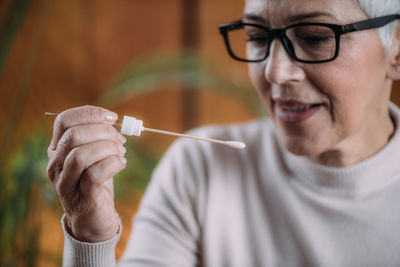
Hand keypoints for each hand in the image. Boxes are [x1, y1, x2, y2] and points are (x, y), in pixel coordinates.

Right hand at [47, 105, 126, 241]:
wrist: (94, 218)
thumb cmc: (94, 182)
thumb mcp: (94, 155)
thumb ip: (98, 137)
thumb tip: (111, 119)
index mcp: (57, 149)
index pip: (64, 120)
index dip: (90, 113)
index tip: (112, 118)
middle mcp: (55, 164)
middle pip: (74, 135)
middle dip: (104, 132)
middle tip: (120, 140)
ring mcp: (65, 183)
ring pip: (81, 155)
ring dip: (108, 148)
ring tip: (121, 152)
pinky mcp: (81, 198)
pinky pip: (94, 174)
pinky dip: (113, 164)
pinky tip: (121, 164)